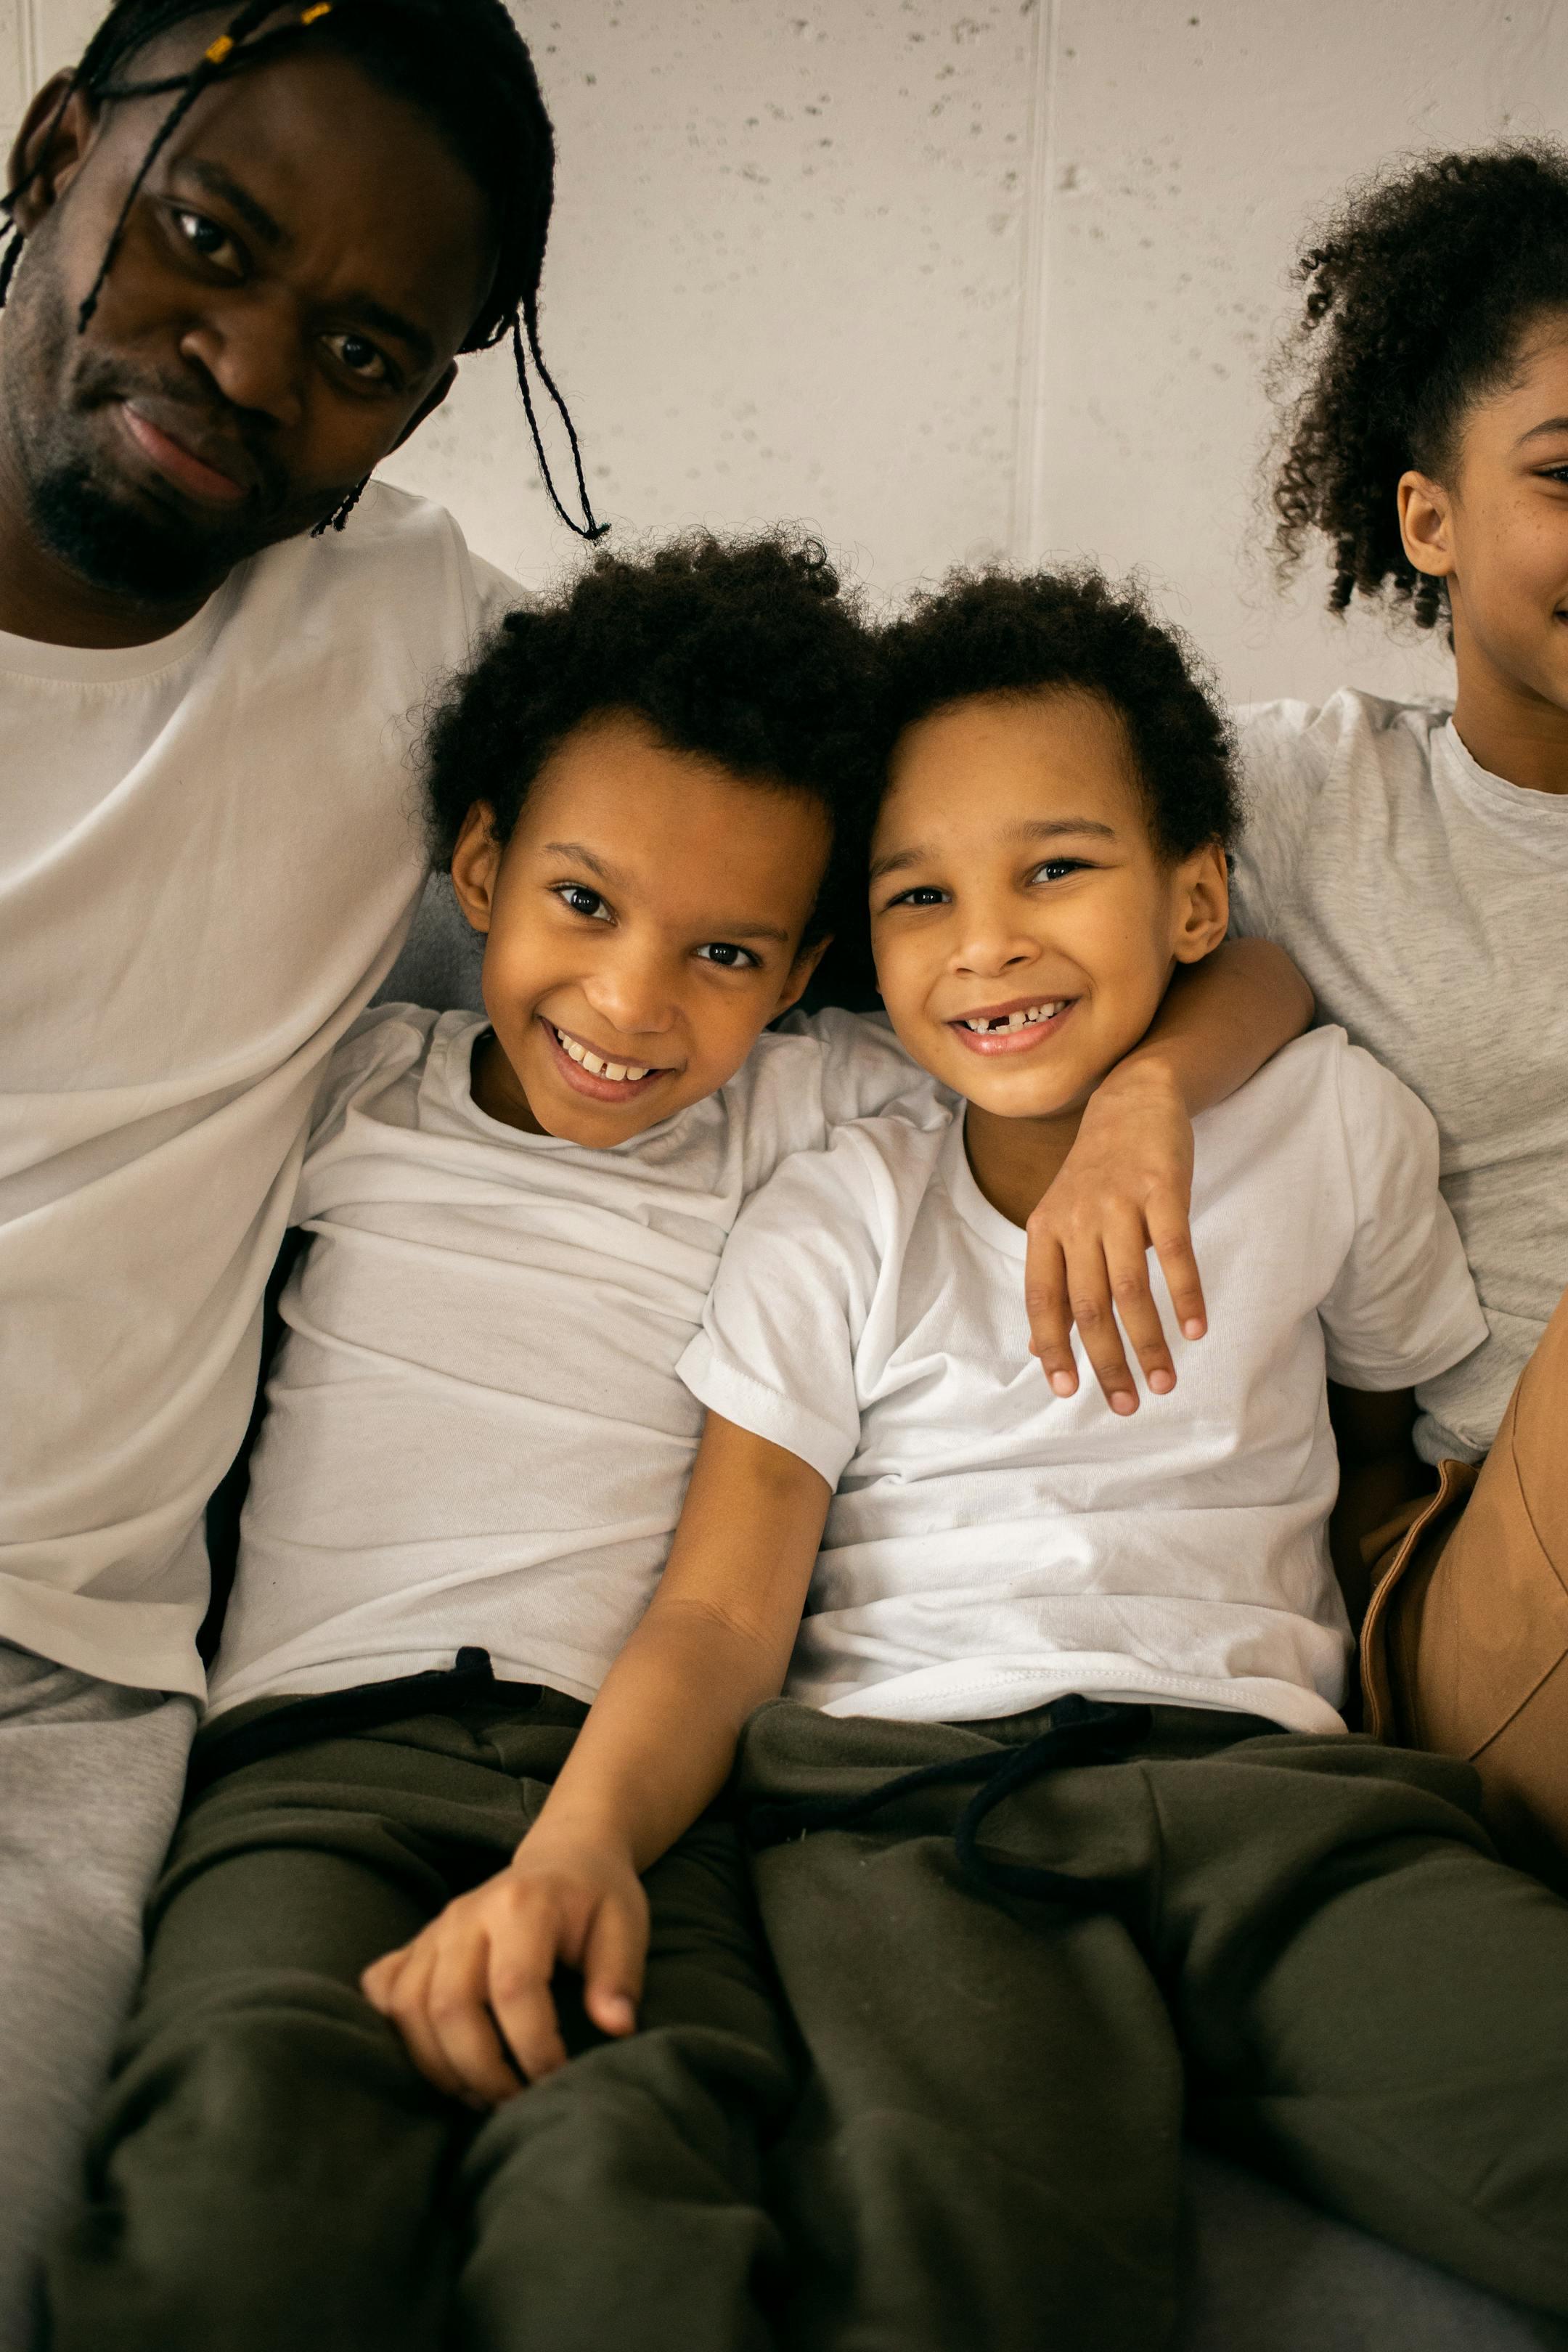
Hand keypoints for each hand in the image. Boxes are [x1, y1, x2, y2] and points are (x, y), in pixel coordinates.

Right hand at [361, 1829, 648, 2103]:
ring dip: (438, 2065)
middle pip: (451, 2006)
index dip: (533, 2047)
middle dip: (481, 2070)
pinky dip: (395, 2031)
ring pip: (409, 2007)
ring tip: (479, 2095)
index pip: (514, 1988)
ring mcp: (436, 1929)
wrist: (563, 1857)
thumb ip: (619, 1976)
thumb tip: (615, 2028)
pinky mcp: (417, 1943)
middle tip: (514, 2101)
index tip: (557, 2078)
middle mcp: (467, 1914)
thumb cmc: (597, 1898)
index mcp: (523, 1905)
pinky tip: (434, 2059)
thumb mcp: (626, 1925)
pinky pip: (383, 1989)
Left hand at [1023, 1064, 1204, 1411]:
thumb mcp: (1062, 1219)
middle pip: (1087, 1306)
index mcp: (1045, 1229)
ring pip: (1129, 1289)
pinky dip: (1186, 1296)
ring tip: (1165, 1382)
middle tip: (1128, 1404)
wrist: (1133, 1099)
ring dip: (1149, 1342)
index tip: (1067, 1390)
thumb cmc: (1097, 1172)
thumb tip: (1040, 1349)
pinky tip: (1196, 1330)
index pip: (1042, 1300)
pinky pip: (1174, 1253)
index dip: (1052, 1347)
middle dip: (1107, 1362)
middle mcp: (1076, 1219)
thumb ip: (1055, 1279)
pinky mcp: (1162, 1190)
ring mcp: (1118, 1204)